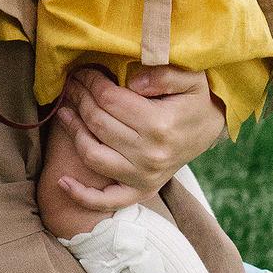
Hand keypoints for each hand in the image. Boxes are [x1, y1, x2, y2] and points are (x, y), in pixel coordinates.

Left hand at [54, 65, 225, 213]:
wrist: (210, 130)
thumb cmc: (196, 100)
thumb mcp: (190, 78)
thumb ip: (163, 74)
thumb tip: (132, 80)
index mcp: (160, 124)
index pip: (110, 100)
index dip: (90, 82)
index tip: (82, 72)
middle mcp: (149, 155)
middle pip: (97, 123)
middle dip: (79, 99)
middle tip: (71, 85)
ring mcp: (143, 177)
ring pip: (93, 155)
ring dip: (72, 131)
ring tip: (63, 111)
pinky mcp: (141, 191)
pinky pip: (106, 200)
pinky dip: (82, 195)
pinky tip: (62, 182)